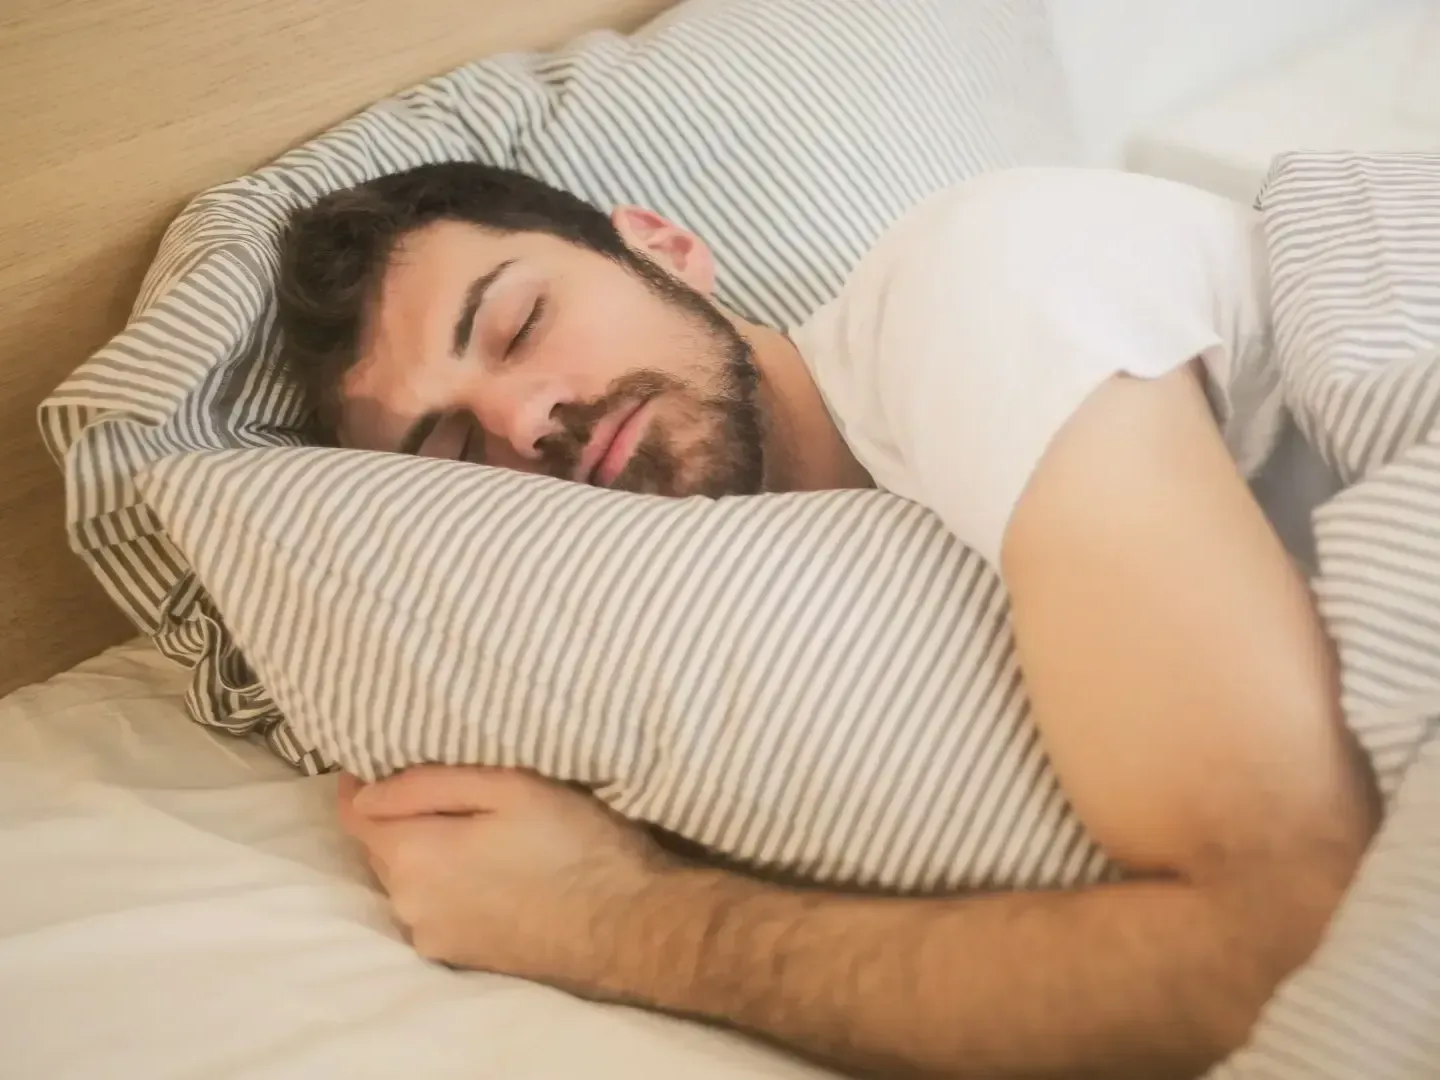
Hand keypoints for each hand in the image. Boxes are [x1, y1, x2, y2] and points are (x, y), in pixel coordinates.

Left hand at [337, 765, 675, 991]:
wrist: (625, 926)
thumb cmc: (573, 843)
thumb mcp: (509, 787)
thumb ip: (427, 784)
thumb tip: (365, 789)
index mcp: (413, 856)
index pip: (354, 814)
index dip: (360, 782)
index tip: (380, 759)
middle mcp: (408, 904)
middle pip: (380, 847)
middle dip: (399, 816)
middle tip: (449, 790)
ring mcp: (432, 937)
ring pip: (408, 880)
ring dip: (425, 853)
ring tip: (475, 831)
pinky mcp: (459, 958)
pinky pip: (433, 908)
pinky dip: (446, 885)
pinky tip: (489, 872)